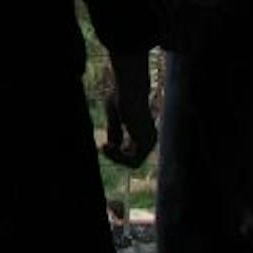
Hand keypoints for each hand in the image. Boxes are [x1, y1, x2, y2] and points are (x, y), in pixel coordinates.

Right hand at [99, 50, 156, 167]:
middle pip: (133, 160)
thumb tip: (113, 145)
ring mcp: (150, 142)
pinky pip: (132, 161)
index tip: (103, 145)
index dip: (116, 152)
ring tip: (103, 146)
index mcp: (144, 132)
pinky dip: (118, 157)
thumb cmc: (121, 96)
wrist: (129, 88)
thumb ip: (115, 131)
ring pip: (133, 164)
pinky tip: (107, 147)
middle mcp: (150, 139)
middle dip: (115, 157)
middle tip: (101, 147)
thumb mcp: (114, 116)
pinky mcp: (145, 143)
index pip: (132, 152)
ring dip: (116, 158)